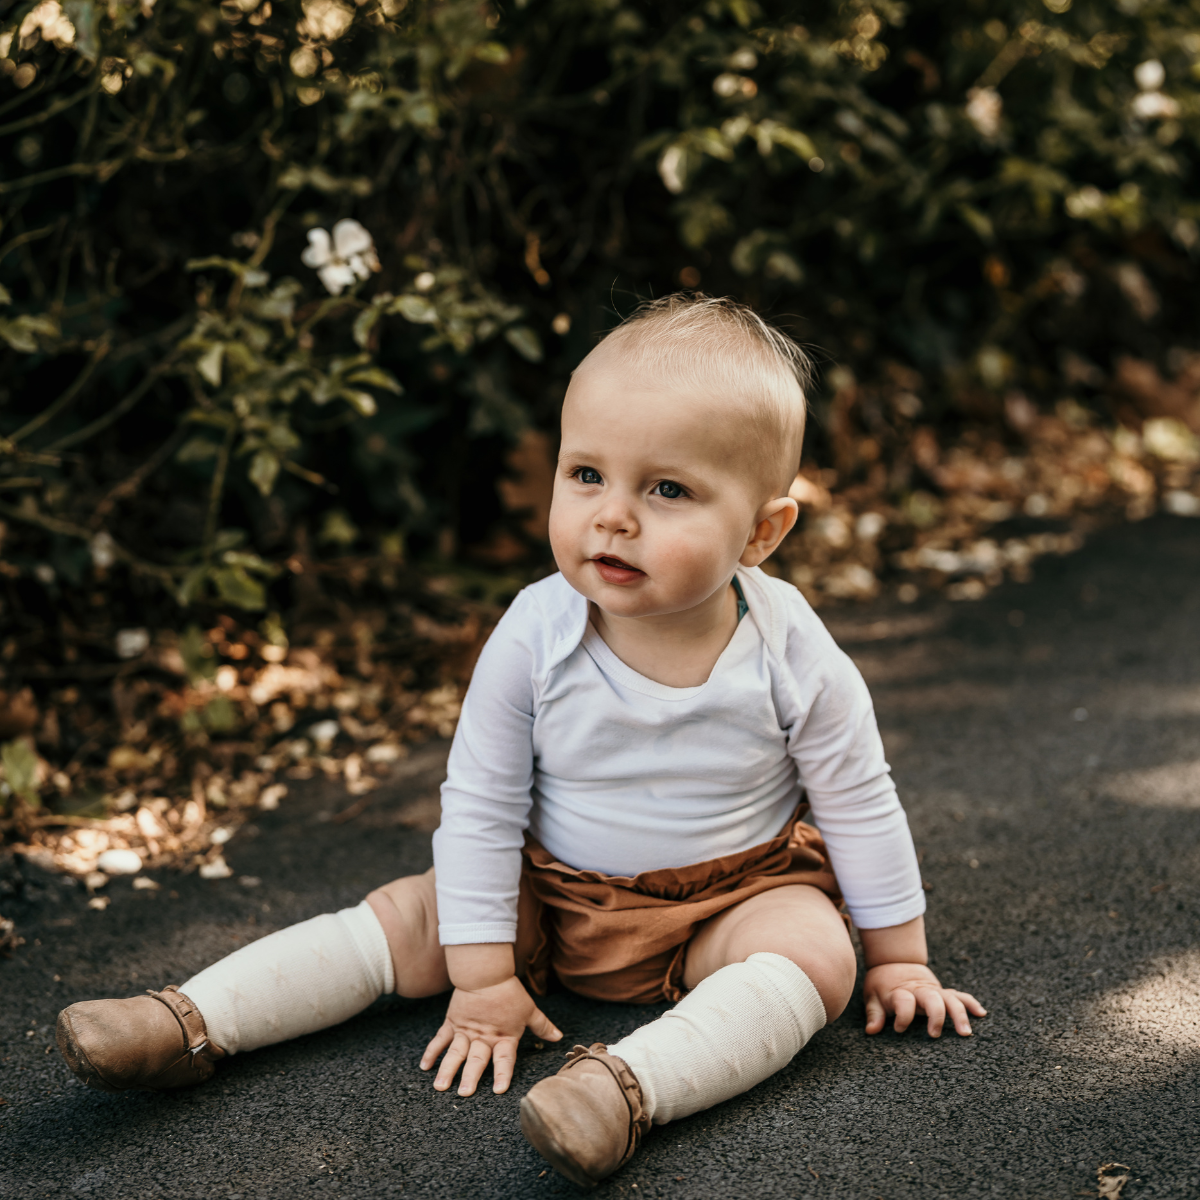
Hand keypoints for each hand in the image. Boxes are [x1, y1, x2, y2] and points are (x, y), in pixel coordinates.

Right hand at [420, 975, 561, 1095]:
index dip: (502, 1074)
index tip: (498, 1090)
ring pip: (455, 1053)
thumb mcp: (529, 1009)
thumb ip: (542, 1026)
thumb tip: (558, 1037)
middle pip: (477, 1060)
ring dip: (447, 1070)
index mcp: (503, 1036)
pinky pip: (440, 1039)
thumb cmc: (510, 991)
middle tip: (464, 1093)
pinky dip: (432, 1052)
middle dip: (470, 1078)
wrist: (486, 972)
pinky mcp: (453, 1022)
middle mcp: (484, 1037)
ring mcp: (466, 1031)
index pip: (504, 1059)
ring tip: (440, 1087)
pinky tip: (424, 1067)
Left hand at [863, 962, 985, 1036]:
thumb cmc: (883, 985)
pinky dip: (970, 1003)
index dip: (902, 1016)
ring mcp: (933, 990)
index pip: (903, 1001)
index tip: (898, 1029)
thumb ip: (874, 1014)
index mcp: (900, 992)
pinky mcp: (942, 991)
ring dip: (959, 1014)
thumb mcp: (872, 997)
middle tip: (935, 1035)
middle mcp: (919, 991)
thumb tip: (871, 1031)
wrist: (894, 962)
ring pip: (950, 998)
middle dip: (935, 1015)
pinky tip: (981, 1014)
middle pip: (931, 998)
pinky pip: (960, 995)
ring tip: (966, 1032)